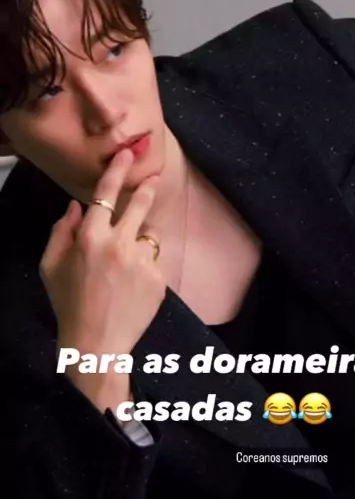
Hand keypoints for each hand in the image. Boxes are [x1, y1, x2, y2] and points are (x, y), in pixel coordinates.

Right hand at [40, 148, 164, 359]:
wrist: (97, 344)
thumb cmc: (68, 303)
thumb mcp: (51, 266)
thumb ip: (62, 231)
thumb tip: (76, 206)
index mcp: (90, 238)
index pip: (106, 195)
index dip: (117, 171)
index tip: (127, 154)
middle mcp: (119, 244)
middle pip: (140, 205)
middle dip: (146, 190)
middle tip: (152, 181)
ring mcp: (142, 261)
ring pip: (147, 238)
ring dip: (139, 245)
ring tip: (125, 270)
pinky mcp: (159, 279)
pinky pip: (154, 263)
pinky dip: (145, 269)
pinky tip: (132, 288)